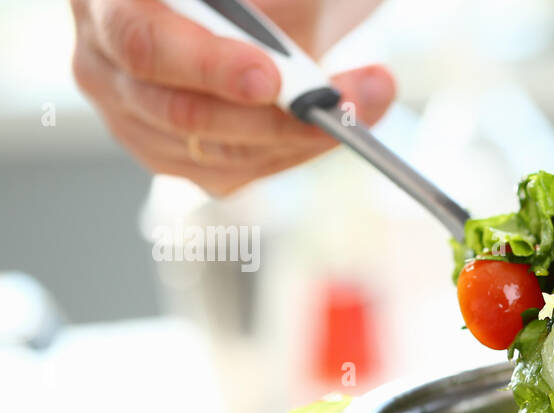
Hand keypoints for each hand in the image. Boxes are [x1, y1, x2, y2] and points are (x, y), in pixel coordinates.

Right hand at [70, 0, 393, 194]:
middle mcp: (103, 60)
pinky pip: (236, 173)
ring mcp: (131, 115)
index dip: (208, 66)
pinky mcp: (171, 155)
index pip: (143, 44)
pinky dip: (294, 152)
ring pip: (216, 153)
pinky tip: (332, 126)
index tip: (271, 79)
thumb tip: (289, 58)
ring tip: (369, 101)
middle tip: (343, 102)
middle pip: (182, 112)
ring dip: (301, 137)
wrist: (260, 3)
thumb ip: (274, 4)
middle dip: (274, 115)